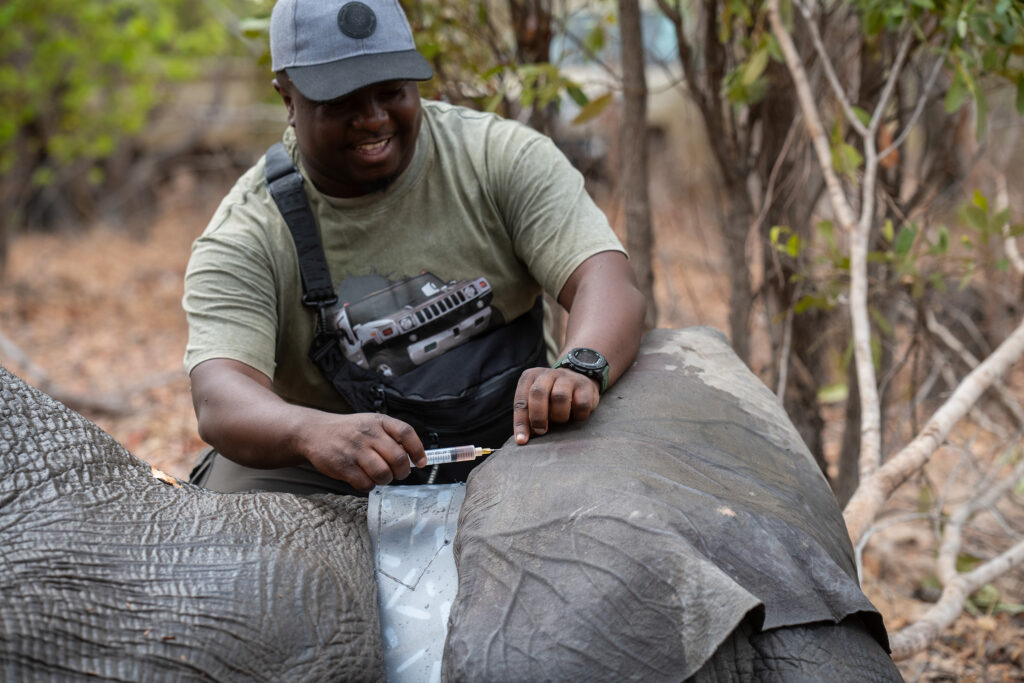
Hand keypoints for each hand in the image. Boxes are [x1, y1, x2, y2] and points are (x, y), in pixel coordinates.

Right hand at [303, 413, 425, 492]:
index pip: (406, 433)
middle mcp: (368, 434)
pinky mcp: (343, 466)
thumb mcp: (370, 424)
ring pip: (383, 473)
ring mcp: (355, 450)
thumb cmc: (348, 431)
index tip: (421, 462)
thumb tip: (413, 456)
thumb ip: (390, 436)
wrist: (314, 432)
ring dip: (385, 480)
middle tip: (399, 474)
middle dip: (403, 471)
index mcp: (378, 421)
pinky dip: (369, 486)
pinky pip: (365, 484)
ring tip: (379, 476)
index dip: (418, 450)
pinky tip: (364, 479)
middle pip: (398, 458)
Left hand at [512, 367, 600, 444]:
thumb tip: (522, 439)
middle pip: (538, 393)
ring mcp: (567, 377)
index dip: (520, 422)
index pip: (521, 401)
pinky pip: (581, 404)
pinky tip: (576, 416)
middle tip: (541, 431)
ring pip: (560, 397)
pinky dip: (578, 415)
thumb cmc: (550, 398)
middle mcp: (547, 374)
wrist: (578, 382)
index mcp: (530, 377)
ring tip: (560, 421)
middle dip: (538, 416)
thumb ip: (528, 417)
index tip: (522, 440)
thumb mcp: (535, 403)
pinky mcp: (585, 385)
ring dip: (559, 415)